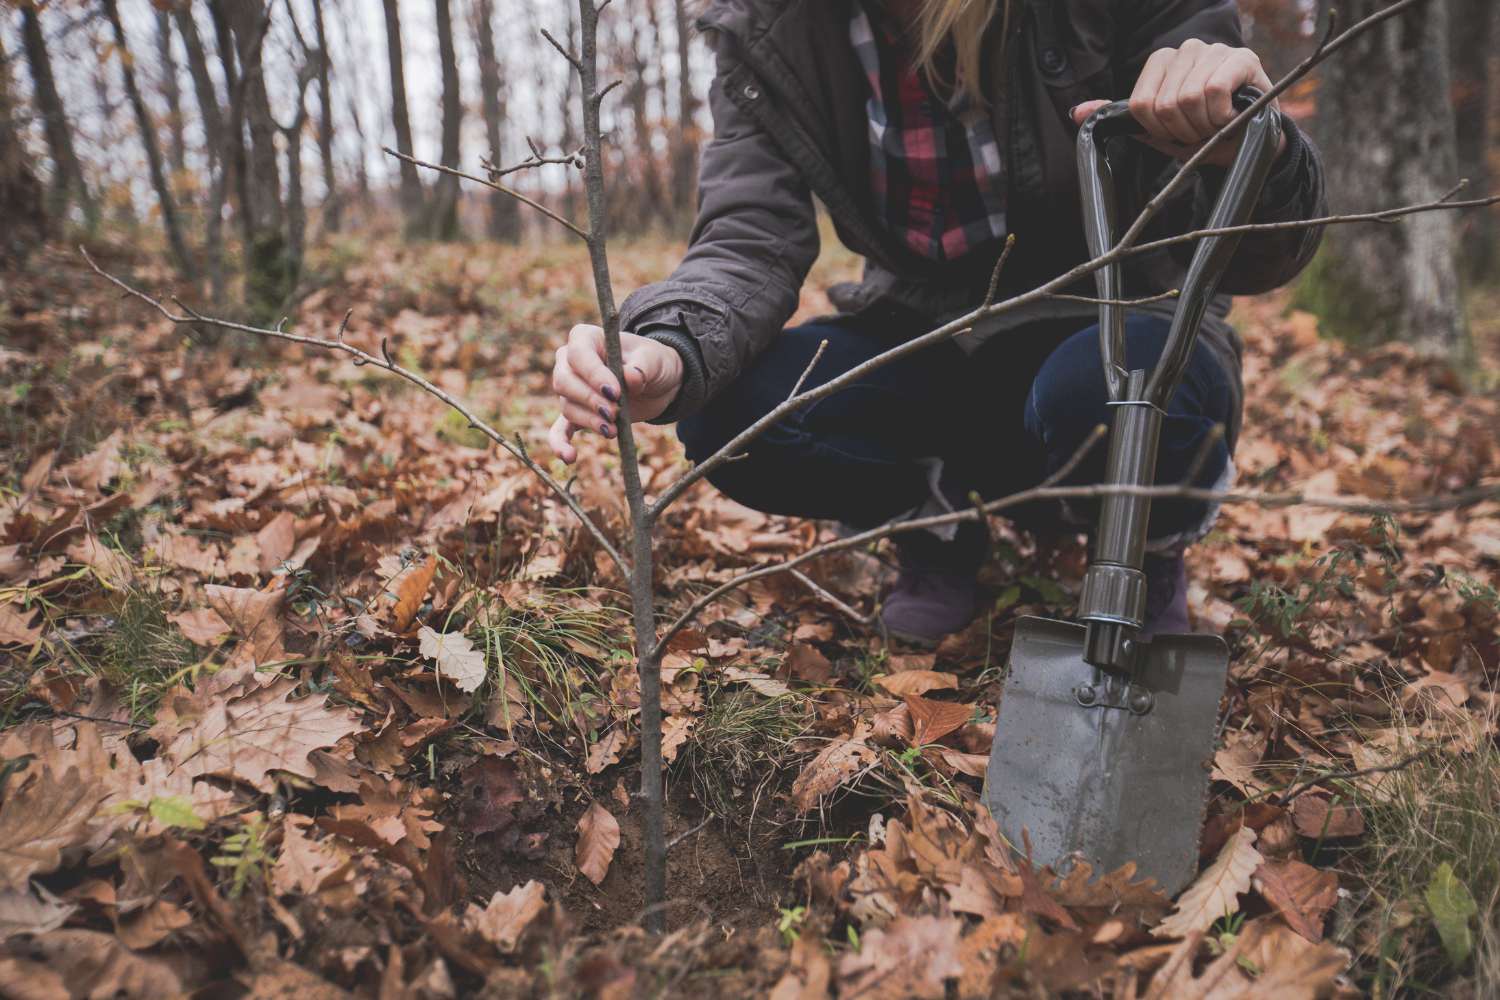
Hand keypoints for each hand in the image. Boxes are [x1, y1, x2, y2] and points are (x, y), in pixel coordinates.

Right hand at [547, 324, 683, 463]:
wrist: (656, 383)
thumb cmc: (652, 363)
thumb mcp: (654, 359)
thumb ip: (643, 365)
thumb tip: (632, 377)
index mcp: (586, 339)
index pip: (578, 354)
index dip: (593, 374)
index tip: (614, 392)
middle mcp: (570, 362)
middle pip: (563, 382)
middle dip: (589, 401)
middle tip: (615, 413)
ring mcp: (570, 389)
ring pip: (567, 406)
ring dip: (589, 421)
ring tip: (613, 430)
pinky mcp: (577, 414)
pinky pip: (560, 429)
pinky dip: (561, 443)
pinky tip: (569, 458)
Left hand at [1070, 39, 1285, 166]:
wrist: (1250, 143)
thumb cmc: (1204, 134)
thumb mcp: (1158, 130)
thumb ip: (1122, 118)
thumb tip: (1077, 113)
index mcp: (1162, 62)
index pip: (1140, 103)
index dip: (1157, 128)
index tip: (1175, 133)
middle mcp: (1187, 49)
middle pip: (1163, 104)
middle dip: (1182, 131)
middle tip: (1199, 131)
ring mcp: (1215, 51)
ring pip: (1188, 98)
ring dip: (1203, 125)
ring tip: (1216, 124)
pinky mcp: (1242, 58)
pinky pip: (1213, 90)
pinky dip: (1220, 115)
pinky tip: (1231, 115)